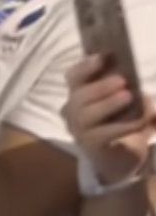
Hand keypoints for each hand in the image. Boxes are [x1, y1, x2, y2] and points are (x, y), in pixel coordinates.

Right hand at [64, 55, 153, 182]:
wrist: (122, 158)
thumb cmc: (123, 122)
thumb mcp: (128, 101)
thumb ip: (128, 89)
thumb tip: (139, 88)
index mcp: (80, 94)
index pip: (73, 77)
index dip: (85, 67)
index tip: (104, 57)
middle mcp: (74, 111)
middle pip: (78, 96)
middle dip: (99, 86)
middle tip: (122, 80)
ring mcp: (79, 130)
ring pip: (85, 115)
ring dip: (107, 104)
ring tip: (128, 97)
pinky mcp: (91, 147)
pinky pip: (101, 135)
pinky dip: (122, 126)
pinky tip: (141, 121)